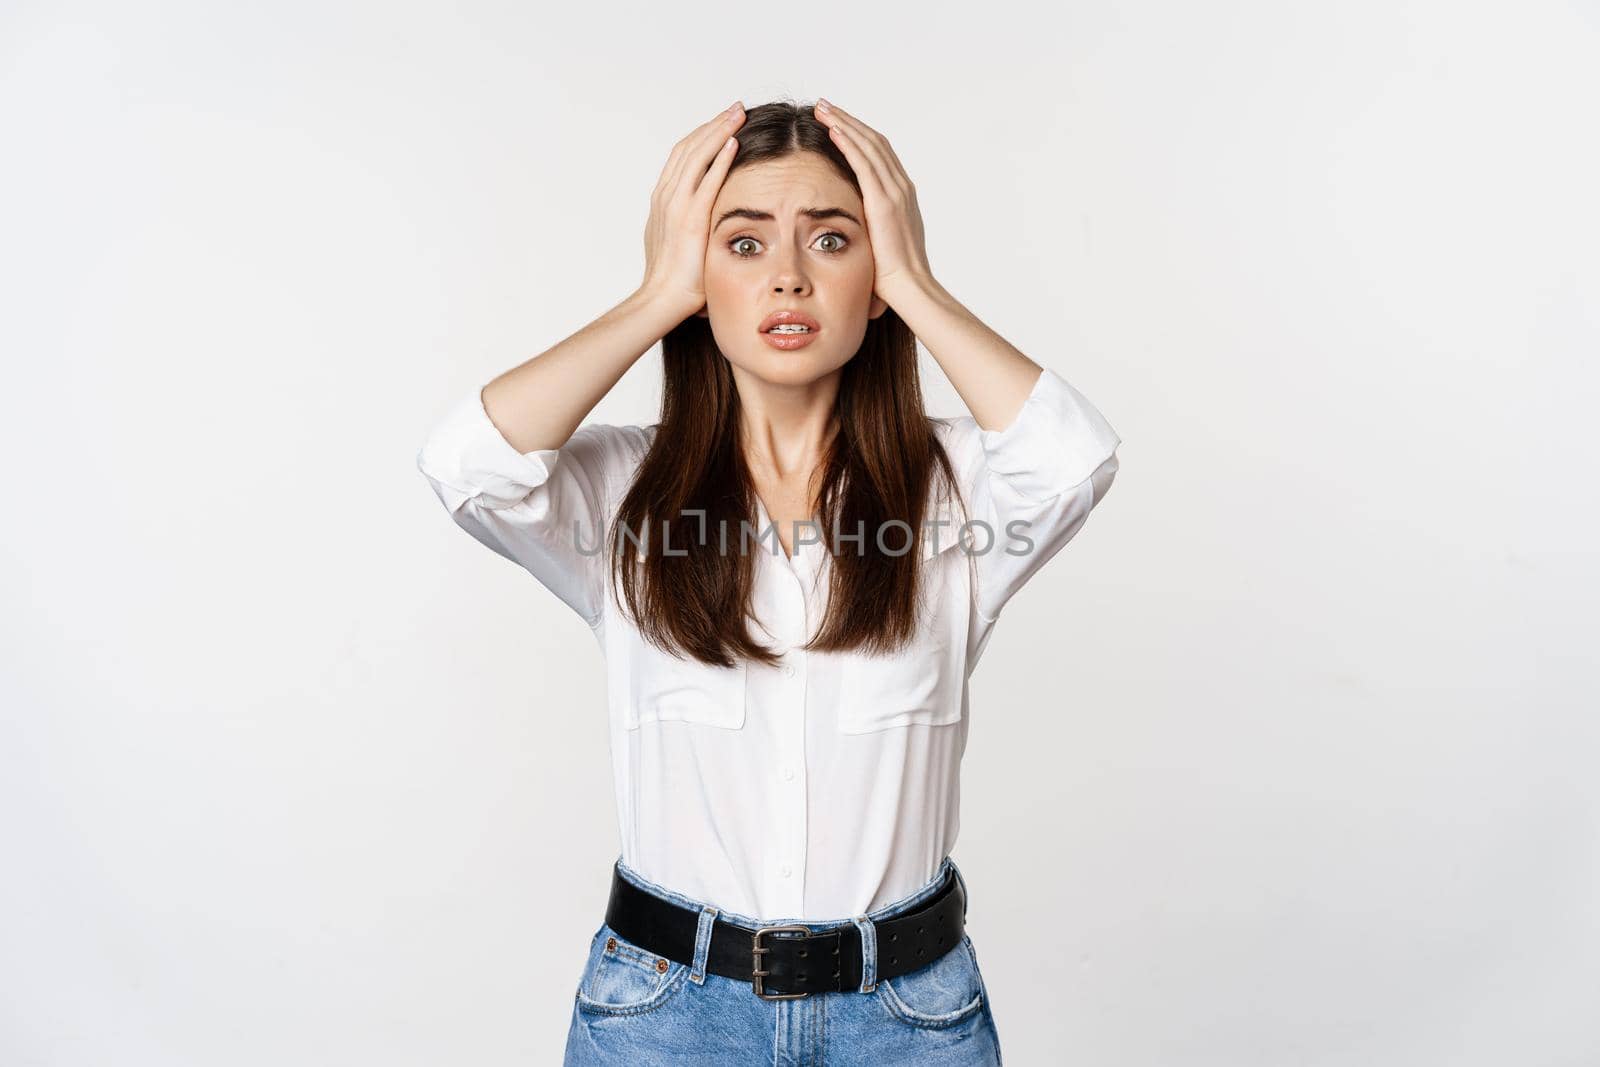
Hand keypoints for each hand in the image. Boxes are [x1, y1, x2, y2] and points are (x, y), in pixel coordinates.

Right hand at [639, 101, 745, 319]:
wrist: (661, 300)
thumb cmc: (675, 282)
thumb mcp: (683, 245)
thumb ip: (693, 229)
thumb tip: (709, 229)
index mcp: (664, 201)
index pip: (683, 157)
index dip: (703, 137)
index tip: (723, 124)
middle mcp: (666, 197)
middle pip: (690, 147)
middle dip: (714, 125)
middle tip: (736, 108)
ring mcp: (676, 206)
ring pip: (697, 156)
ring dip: (718, 132)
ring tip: (738, 115)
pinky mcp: (690, 219)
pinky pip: (706, 181)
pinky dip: (719, 159)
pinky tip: (733, 143)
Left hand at [811, 99, 935, 301]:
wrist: (910, 287)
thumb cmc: (892, 276)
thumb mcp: (880, 243)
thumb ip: (869, 227)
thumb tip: (850, 229)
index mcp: (901, 195)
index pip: (879, 154)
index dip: (858, 135)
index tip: (837, 122)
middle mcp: (901, 187)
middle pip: (874, 141)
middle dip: (848, 120)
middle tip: (825, 105)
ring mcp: (895, 192)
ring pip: (869, 145)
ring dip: (845, 123)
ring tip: (822, 109)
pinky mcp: (885, 201)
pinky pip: (864, 163)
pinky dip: (849, 142)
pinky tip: (832, 129)